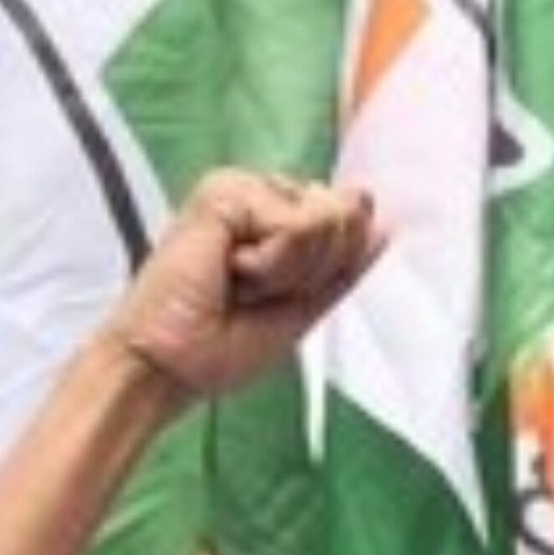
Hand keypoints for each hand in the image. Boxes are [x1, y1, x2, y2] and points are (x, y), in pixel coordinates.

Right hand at [105, 169, 380, 409]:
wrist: (169, 366)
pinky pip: (294, 227)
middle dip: (313, 272)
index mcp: (279, 216)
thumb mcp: (305, 305)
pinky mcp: (224, 191)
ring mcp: (242, 188)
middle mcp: (261, 193)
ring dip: (288, 272)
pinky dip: (270, 267)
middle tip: (255, 294)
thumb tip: (384, 225)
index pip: (351, 219)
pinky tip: (227, 272)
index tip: (276, 298)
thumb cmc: (220, 344)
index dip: (331, 269)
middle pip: (346, 216)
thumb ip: (344, 263)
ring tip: (239, 284)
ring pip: (324, 219)